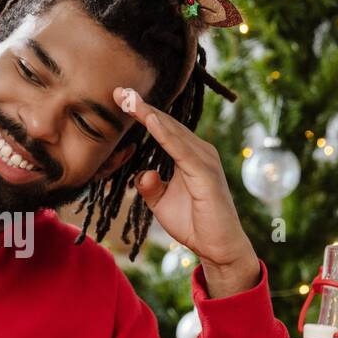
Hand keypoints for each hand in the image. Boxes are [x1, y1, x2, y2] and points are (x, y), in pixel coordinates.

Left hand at [114, 86, 260, 297]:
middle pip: (166, 123)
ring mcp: (204, 160)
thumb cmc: (194, 223)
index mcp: (189, 155)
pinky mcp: (206, 174)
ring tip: (129, 99)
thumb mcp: (162, 203)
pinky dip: (164, 133)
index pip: (161, 128)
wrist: (218, 247)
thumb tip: (143, 174)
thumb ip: (150, 186)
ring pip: (172, 131)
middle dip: (141, 106)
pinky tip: (149, 120)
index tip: (119, 97)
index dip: (141, 112)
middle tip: (119, 90)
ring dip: (149, 114)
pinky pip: (181, 149)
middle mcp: (199, 151)